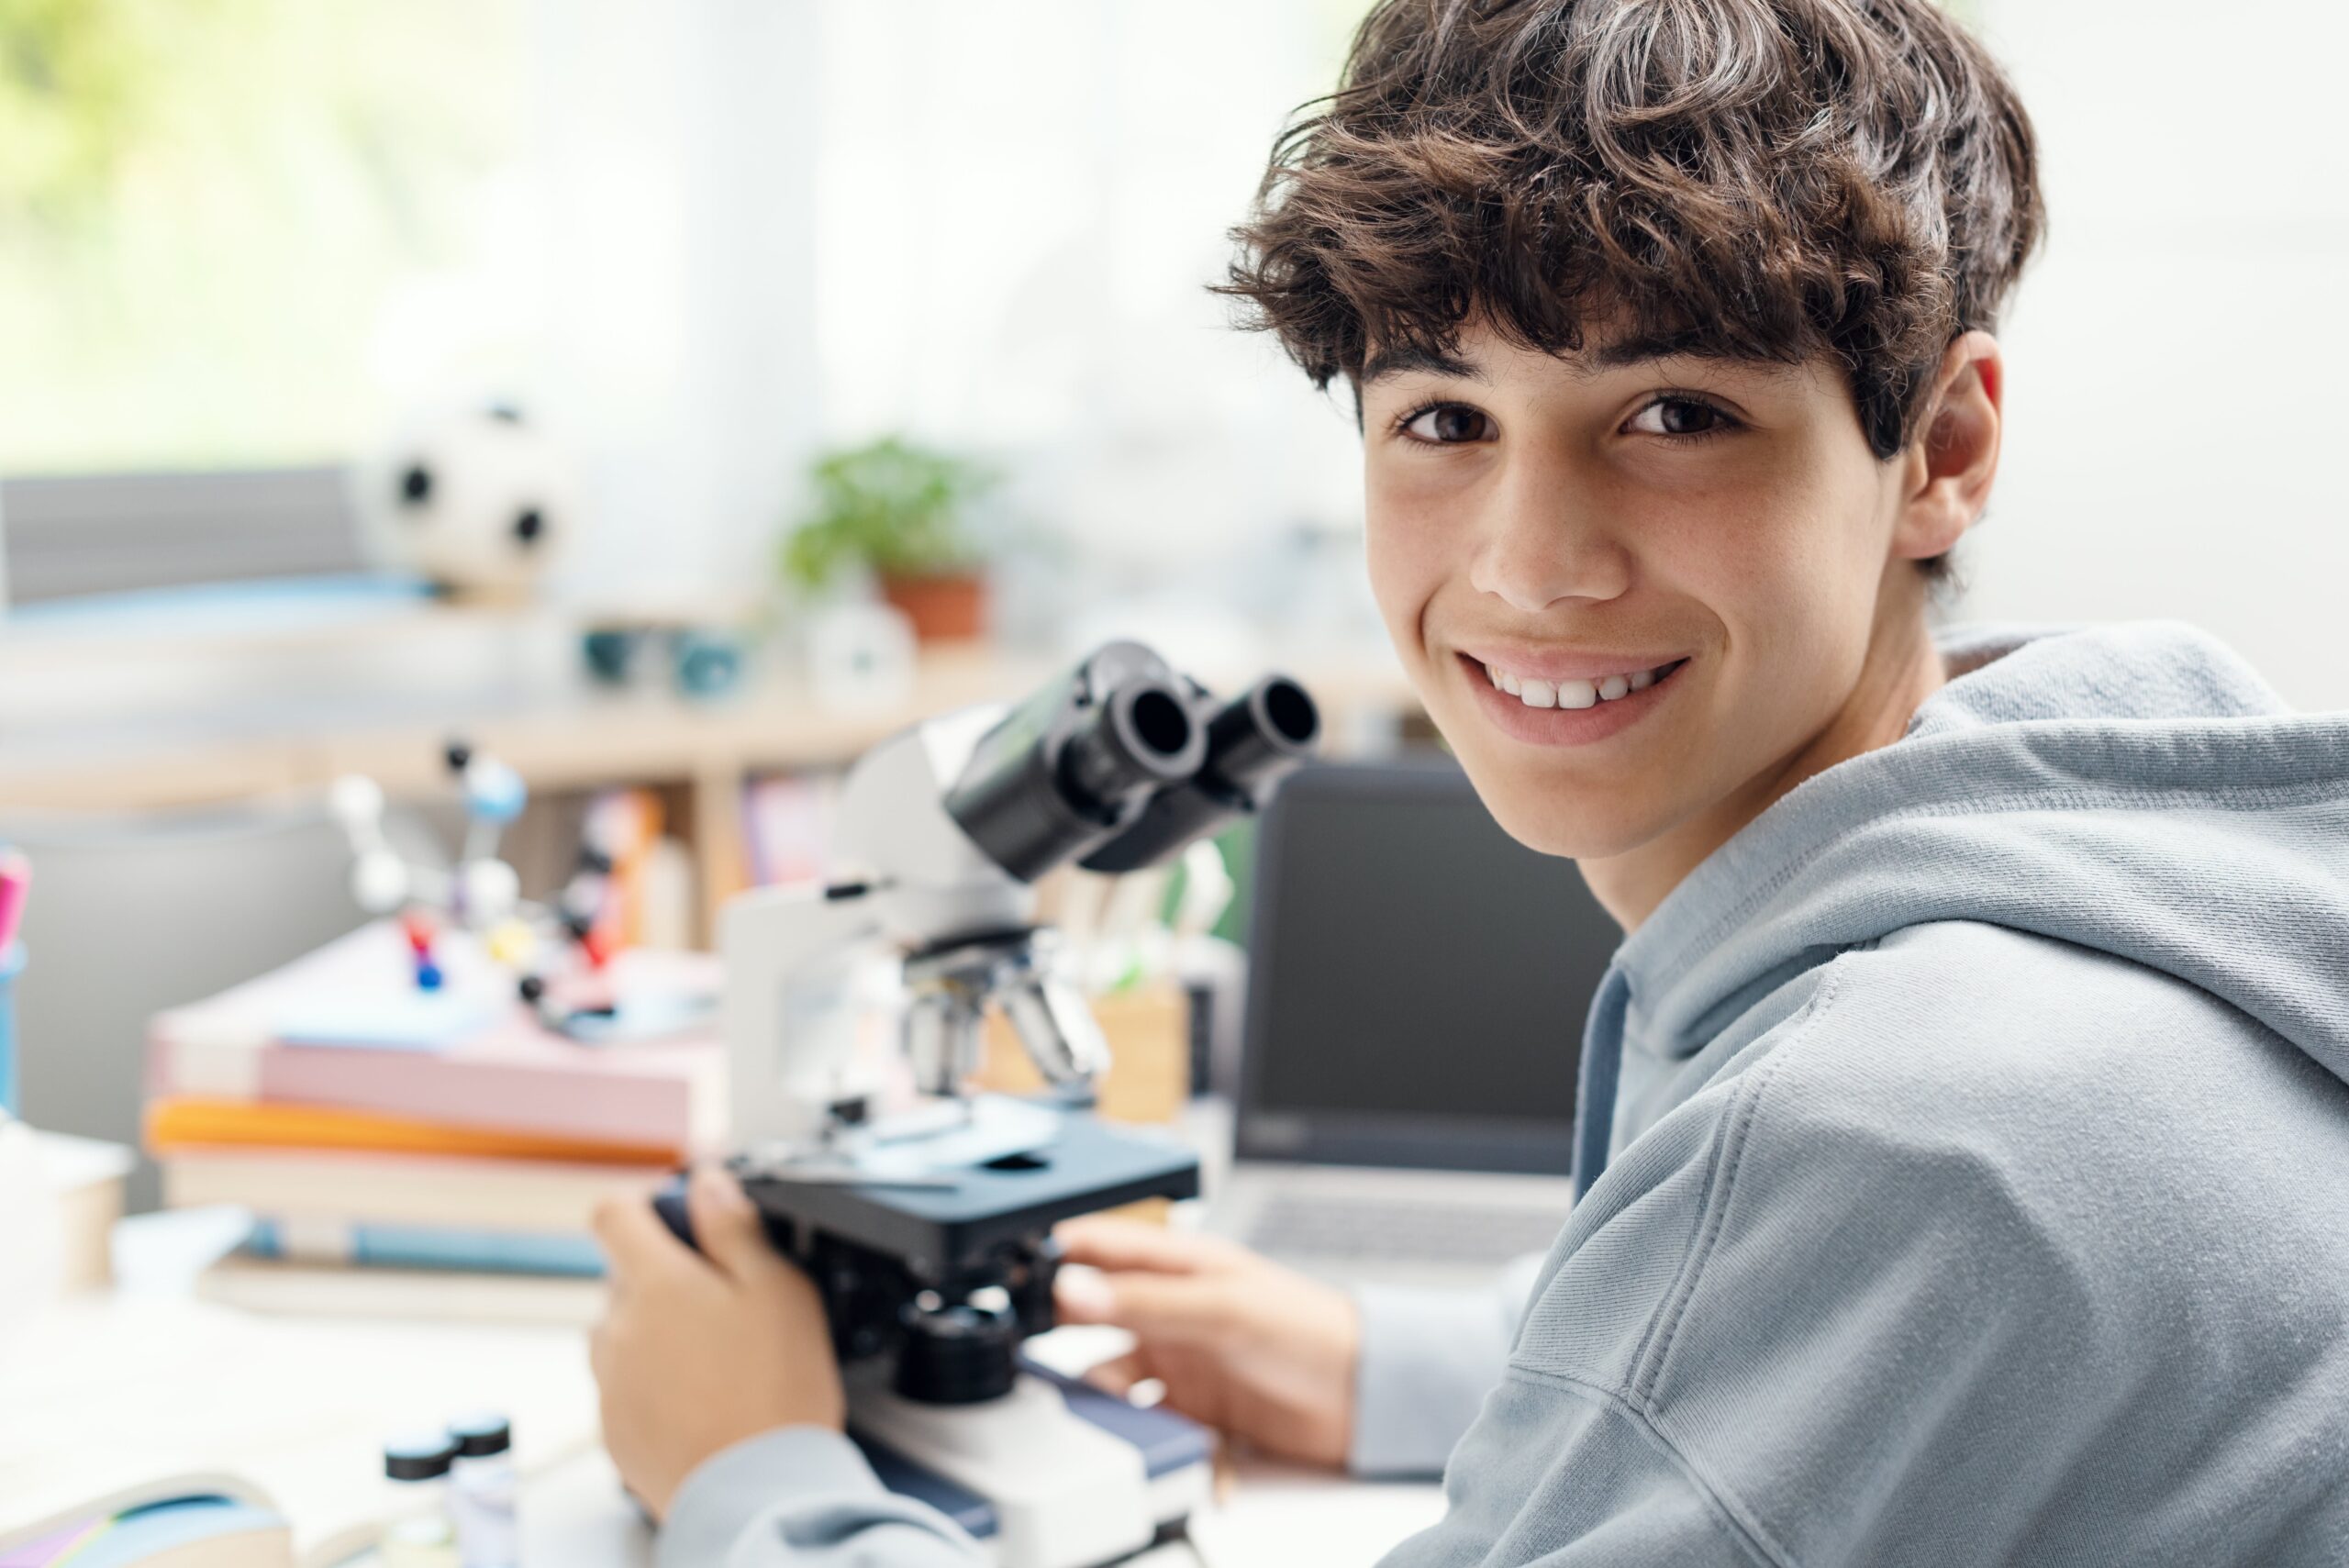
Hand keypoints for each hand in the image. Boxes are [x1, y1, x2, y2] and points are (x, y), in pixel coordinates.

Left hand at [589, 1165, 844, 1519]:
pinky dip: (656, 1384)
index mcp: (655, 1283)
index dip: (642, 1207)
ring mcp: (609, 1381)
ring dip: (657, 1334)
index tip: (676, 1221)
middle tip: (726, 1306)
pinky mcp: (613, 1429)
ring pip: (623, 1333)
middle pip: (624, 1279)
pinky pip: (626, 1385)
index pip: (612, 1214)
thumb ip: (735, 1228)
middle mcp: (617, 1327)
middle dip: (667, 1280)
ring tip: (718, 1363)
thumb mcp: (778, 1289)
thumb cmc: (775, 1391)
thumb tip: (707, 1183)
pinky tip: (704, 1402)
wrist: (755, 1492)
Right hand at [1052, 1218, 1359, 1470]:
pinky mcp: (1191, 1412)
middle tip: (1028, 1360)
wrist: (1365, 1399)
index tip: (1005, 1278)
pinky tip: (1151, 1448)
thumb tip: (1072, 1289)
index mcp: (1175, 1263)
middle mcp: (1168, 1310)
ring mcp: (1178, 1362)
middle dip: (1060, 1338)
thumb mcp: (1221, 1308)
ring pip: (1110, 1381)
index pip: (1095, 1246)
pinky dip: (1141, 1441)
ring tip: (1094, 1420)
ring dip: (1101, 1403)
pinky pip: (1145, 1428)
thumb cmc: (1312, 1329)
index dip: (1049, 1255)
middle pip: (1090, 1319)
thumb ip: (1145, 1300)